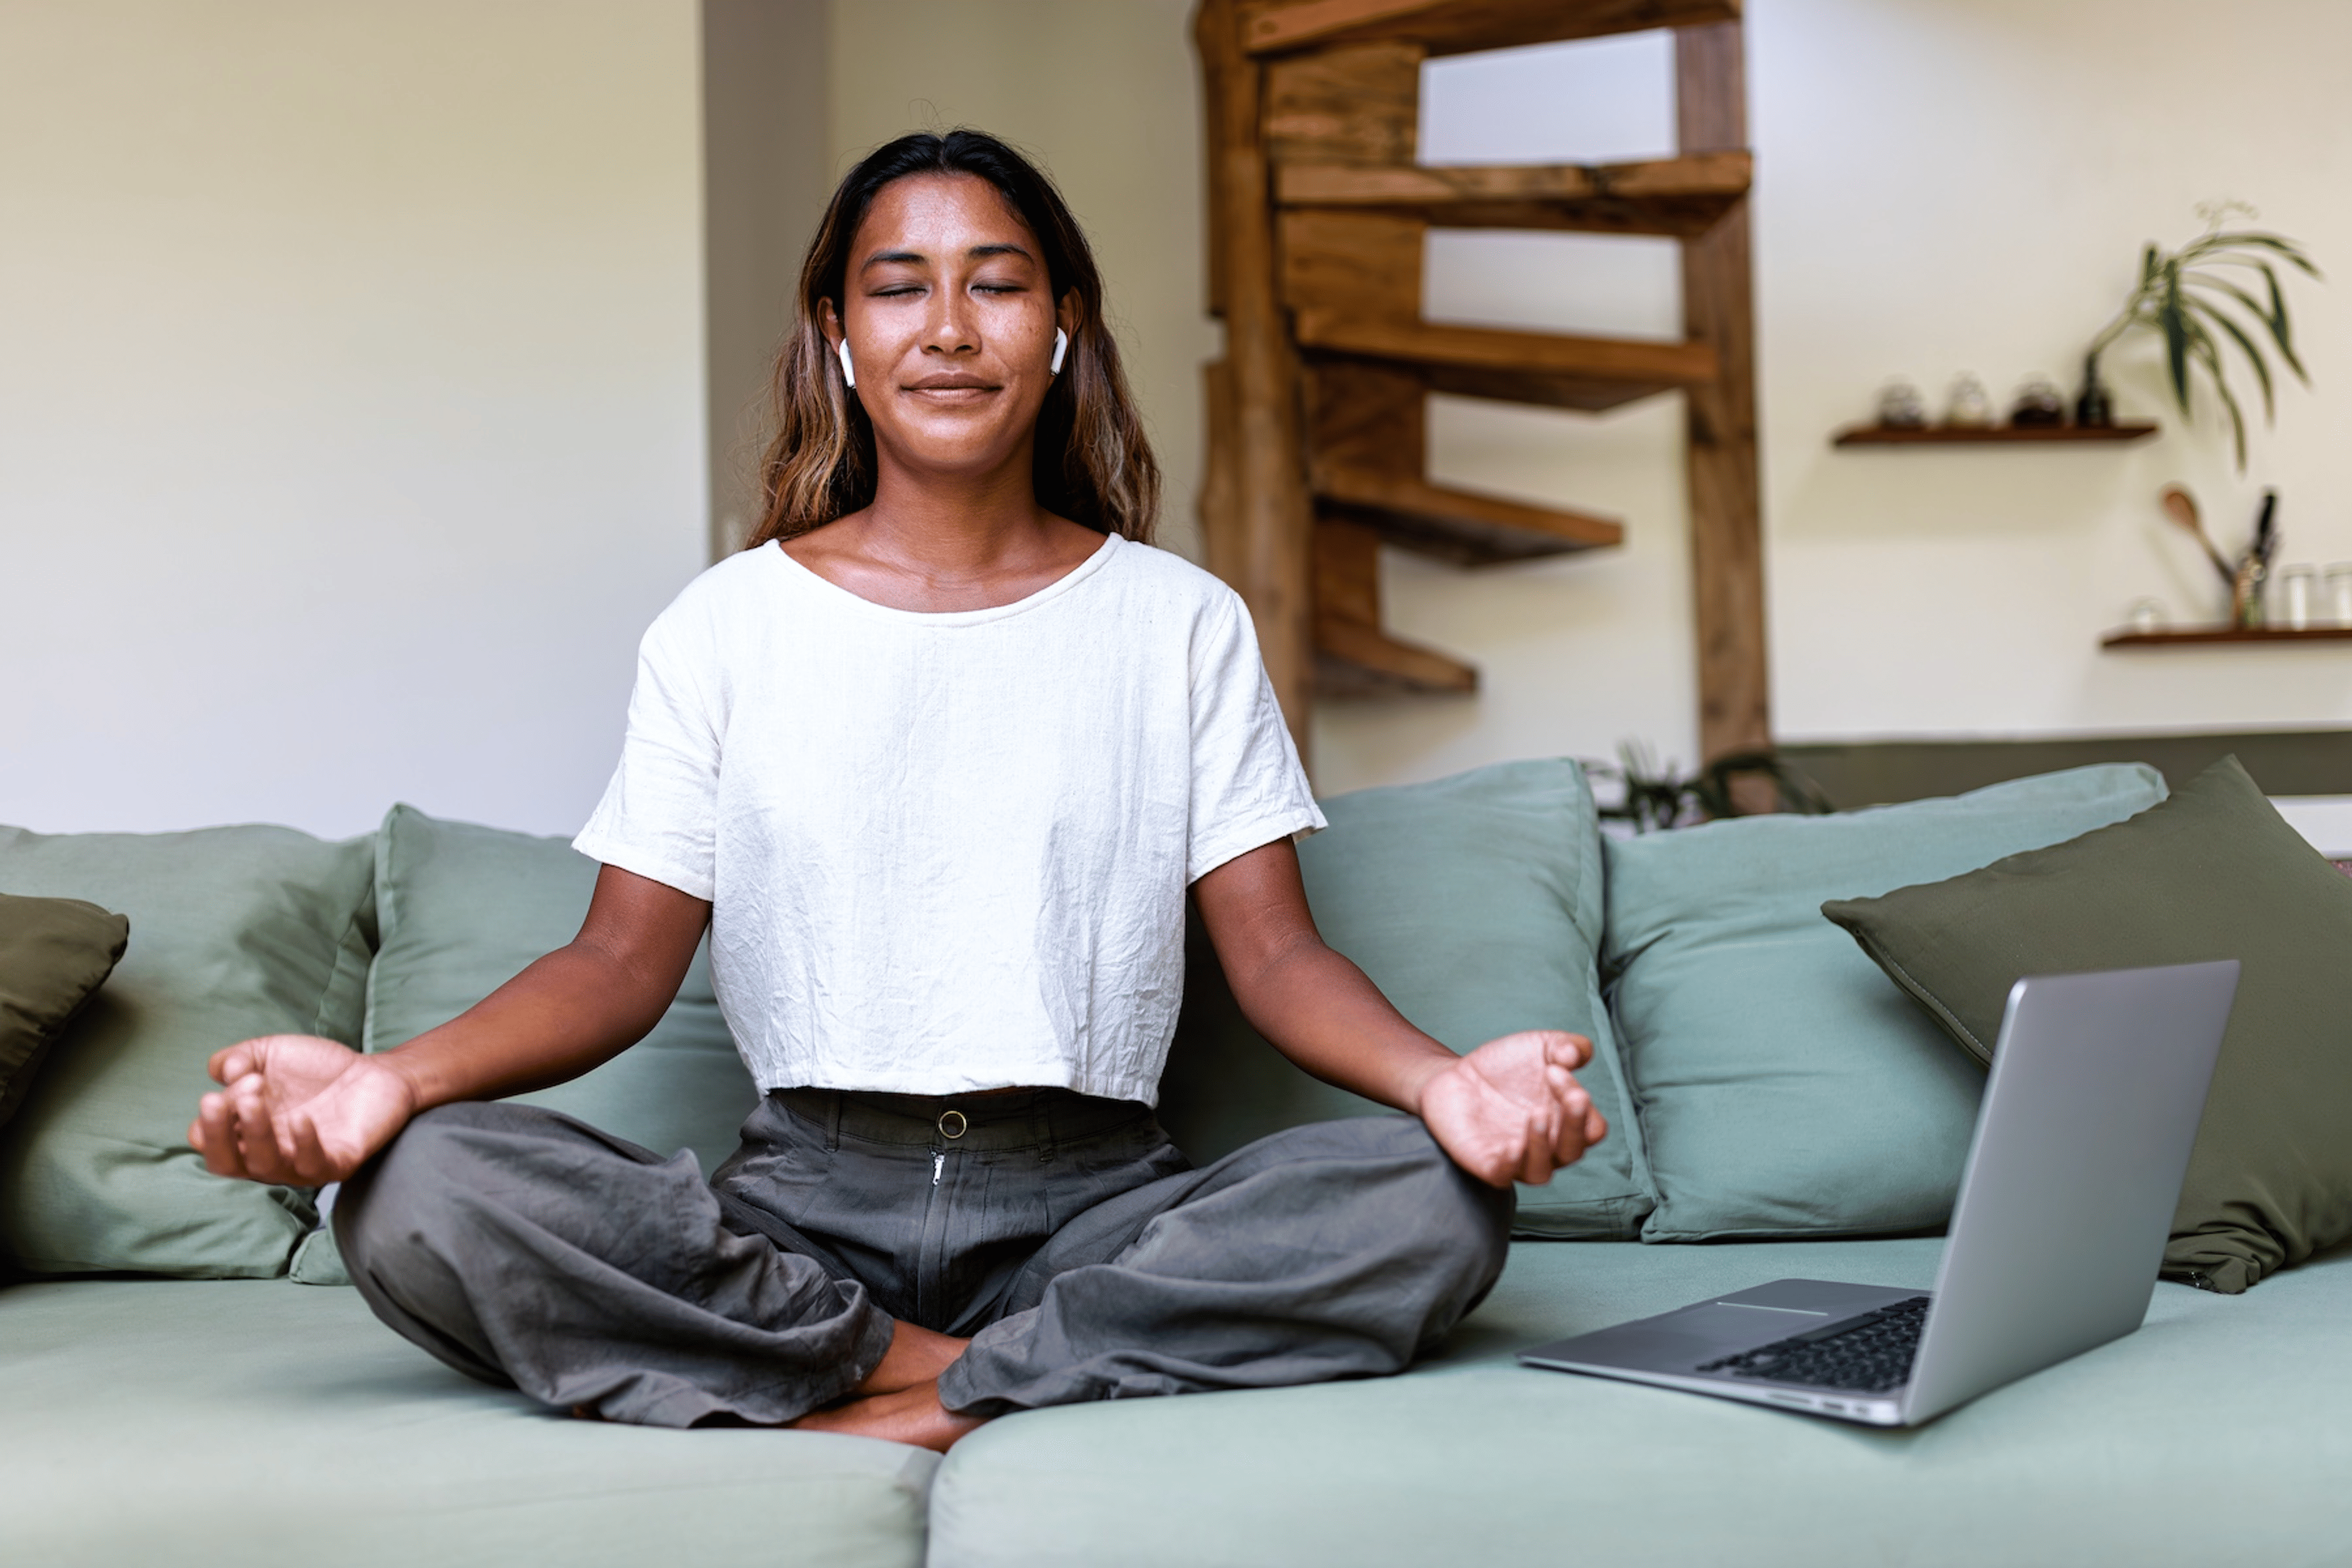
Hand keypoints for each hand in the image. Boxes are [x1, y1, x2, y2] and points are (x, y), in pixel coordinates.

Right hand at [188, 1035, 418, 1185]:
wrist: (376, 1073)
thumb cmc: (316, 1070)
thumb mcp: (268, 1054)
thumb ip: (237, 1058)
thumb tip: (220, 1072)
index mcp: (244, 1132)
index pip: (208, 1140)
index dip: (210, 1115)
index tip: (229, 1082)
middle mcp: (267, 1154)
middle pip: (227, 1163)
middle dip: (216, 1134)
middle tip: (217, 1100)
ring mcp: (300, 1163)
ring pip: (266, 1165)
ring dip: (254, 1133)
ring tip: (253, 1099)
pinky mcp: (338, 1163)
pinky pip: (314, 1166)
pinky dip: (304, 1145)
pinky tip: (301, 1119)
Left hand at [1416, 1030, 1608, 1188]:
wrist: (1456, 1074)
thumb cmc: (1506, 1067)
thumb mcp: (1542, 1047)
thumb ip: (1567, 1045)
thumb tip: (1573, 1054)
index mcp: (1566, 1124)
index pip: (1591, 1127)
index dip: (1581, 1103)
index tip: (1554, 1069)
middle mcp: (1547, 1147)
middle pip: (1573, 1151)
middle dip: (1574, 1124)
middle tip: (1572, 1095)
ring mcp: (1516, 1159)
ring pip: (1540, 1172)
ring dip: (1542, 1145)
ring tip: (1536, 1114)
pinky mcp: (1486, 1163)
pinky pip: (1502, 1176)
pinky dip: (1508, 1165)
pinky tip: (1511, 1146)